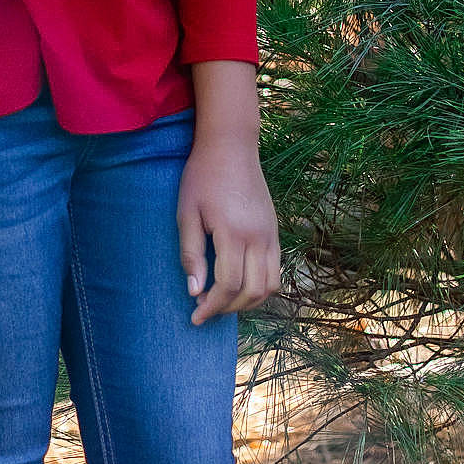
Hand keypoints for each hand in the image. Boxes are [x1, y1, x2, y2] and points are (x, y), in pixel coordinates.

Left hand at [177, 132, 282, 325]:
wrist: (231, 146)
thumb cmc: (202, 178)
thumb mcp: (187, 213)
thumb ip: (191, 254)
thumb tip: (195, 291)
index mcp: (233, 233)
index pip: (228, 286)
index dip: (211, 307)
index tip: (195, 316)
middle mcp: (258, 237)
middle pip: (252, 291)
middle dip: (228, 309)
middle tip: (205, 309)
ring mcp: (271, 234)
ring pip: (270, 286)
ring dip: (248, 302)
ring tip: (224, 301)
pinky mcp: (275, 230)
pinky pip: (276, 269)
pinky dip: (261, 286)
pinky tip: (240, 284)